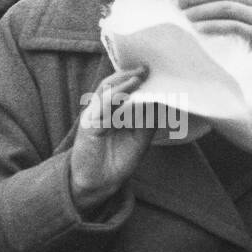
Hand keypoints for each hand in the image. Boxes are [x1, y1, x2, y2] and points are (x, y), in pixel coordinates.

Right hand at [69, 66, 154, 214]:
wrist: (101, 184)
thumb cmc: (119, 160)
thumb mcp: (140, 138)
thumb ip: (148, 119)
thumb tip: (162, 100)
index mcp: (112, 110)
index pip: (122, 87)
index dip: (135, 77)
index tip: (153, 70)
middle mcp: (101, 109)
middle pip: (112, 84)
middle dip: (129, 74)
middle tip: (147, 68)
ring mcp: (94, 116)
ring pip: (105, 92)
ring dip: (122, 82)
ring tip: (138, 76)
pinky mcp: (88, 126)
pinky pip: (101, 108)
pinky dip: (114, 98)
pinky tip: (127, 93)